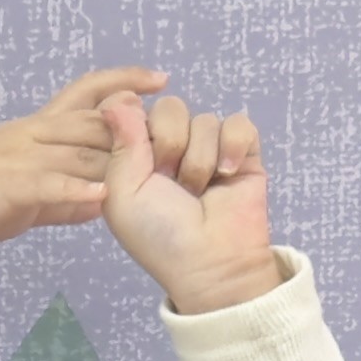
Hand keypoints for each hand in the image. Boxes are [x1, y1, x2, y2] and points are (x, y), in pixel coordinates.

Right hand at [0, 68, 169, 254]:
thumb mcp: (22, 198)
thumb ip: (62, 197)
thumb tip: (101, 197)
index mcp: (31, 130)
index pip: (83, 93)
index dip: (123, 82)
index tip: (159, 78)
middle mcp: (27, 134)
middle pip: (90, 118)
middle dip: (135, 120)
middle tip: (175, 125)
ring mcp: (15, 156)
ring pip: (76, 147)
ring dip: (117, 154)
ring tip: (157, 161)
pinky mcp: (4, 184)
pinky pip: (47, 182)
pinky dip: (76, 188)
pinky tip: (104, 195)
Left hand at [103, 92, 276, 315]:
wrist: (210, 262)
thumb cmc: (159, 234)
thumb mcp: (122, 192)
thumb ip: (119, 141)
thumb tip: (116, 97)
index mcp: (137, 156)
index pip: (135, 109)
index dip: (137, 127)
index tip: (140, 160)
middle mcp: (173, 149)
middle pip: (170, 108)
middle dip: (169, 144)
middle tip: (170, 181)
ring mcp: (209, 150)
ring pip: (204, 119)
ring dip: (200, 159)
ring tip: (199, 191)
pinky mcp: (243, 154)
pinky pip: (238, 123)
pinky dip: (232, 147)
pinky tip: (227, 175)